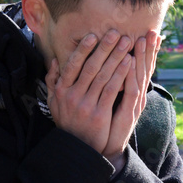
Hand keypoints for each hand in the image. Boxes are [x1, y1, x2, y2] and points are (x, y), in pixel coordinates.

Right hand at [45, 30, 161, 169]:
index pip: (72, 65)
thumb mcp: (54, 102)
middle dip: (104, 48)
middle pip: (90, 67)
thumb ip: (53, 81)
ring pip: (103, 76)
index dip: (83, 49)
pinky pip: (112, 90)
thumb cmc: (67, 122)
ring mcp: (86, 105)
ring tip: (127, 43)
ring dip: (116, 57)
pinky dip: (121, 74)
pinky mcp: (99, 114)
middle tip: (116, 33)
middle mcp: (72, 96)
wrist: (77, 149)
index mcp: (61, 90)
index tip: (93, 35)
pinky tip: (129, 63)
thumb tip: (54, 60)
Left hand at [101, 31, 160, 163]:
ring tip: (143, 40)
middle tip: (152, 31)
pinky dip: (130, 76)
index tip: (150, 33)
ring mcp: (133, 105)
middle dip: (148, 50)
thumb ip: (108, 81)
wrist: (105, 149)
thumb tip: (110, 62)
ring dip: (141, 58)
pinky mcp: (127, 113)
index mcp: (133, 91)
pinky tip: (130, 62)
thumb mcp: (107, 99)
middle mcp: (136, 97)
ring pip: (140, 77)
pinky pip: (130, 91)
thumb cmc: (104, 122)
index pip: (142, 67)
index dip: (147, 51)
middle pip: (145, 69)